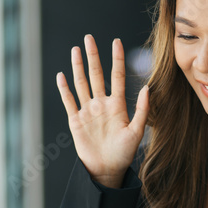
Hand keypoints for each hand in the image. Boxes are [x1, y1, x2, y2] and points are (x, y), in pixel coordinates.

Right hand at [56, 35, 148, 185]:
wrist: (107, 170)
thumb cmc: (124, 153)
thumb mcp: (136, 132)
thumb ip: (141, 110)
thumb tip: (147, 88)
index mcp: (117, 105)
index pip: (117, 76)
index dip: (117, 59)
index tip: (116, 41)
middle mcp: (101, 104)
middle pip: (96, 75)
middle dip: (93, 56)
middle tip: (89, 37)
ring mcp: (87, 111)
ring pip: (81, 84)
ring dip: (78, 67)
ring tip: (76, 50)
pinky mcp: (76, 121)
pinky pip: (69, 102)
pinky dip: (64, 89)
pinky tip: (61, 76)